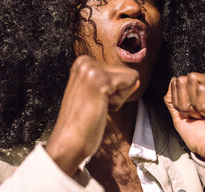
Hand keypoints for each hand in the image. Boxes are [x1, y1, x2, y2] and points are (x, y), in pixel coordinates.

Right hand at [45, 56, 139, 175]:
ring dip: (118, 98)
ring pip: (130, 78)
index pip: (118, 71)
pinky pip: (131, 83)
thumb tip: (137, 79)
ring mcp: (91, 69)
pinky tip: (99, 108)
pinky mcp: (100, 80)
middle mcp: (85, 61)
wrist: (68, 143)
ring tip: (96, 107)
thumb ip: (115, 84)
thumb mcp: (97, 96)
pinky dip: (119, 102)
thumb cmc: (81, 124)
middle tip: (94, 106)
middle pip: (126, 72)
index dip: (112, 91)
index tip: (92, 101)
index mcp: (82, 62)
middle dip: (116, 94)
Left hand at [164, 72, 204, 163]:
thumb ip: (172, 98)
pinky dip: (202, 106)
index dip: (177, 100)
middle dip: (183, 102)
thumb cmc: (199, 136)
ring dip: (193, 104)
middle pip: (183, 79)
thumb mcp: (179, 115)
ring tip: (204, 116)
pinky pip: (203, 89)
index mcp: (204, 86)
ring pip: (192, 80)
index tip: (190, 115)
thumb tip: (173, 79)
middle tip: (197, 116)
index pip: (177, 81)